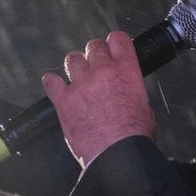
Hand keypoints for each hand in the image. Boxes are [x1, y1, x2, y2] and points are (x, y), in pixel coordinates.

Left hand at [42, 31, 154, 166]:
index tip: (112, 47)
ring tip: (79, 78)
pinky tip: (57, 87)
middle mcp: (103, 72)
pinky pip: (51, 81)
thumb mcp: (143, 104)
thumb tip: (125, 90)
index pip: (118, 39)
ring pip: (72, 59)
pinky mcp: (64, 100)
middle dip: (94, 54)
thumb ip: (131, 89)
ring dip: (76, 66)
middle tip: (95, 66)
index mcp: (126, 71)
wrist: (117, 155)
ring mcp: (81, 85)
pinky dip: (53, 82)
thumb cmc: (133, 136)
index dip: (114, 42)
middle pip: (93, 46)